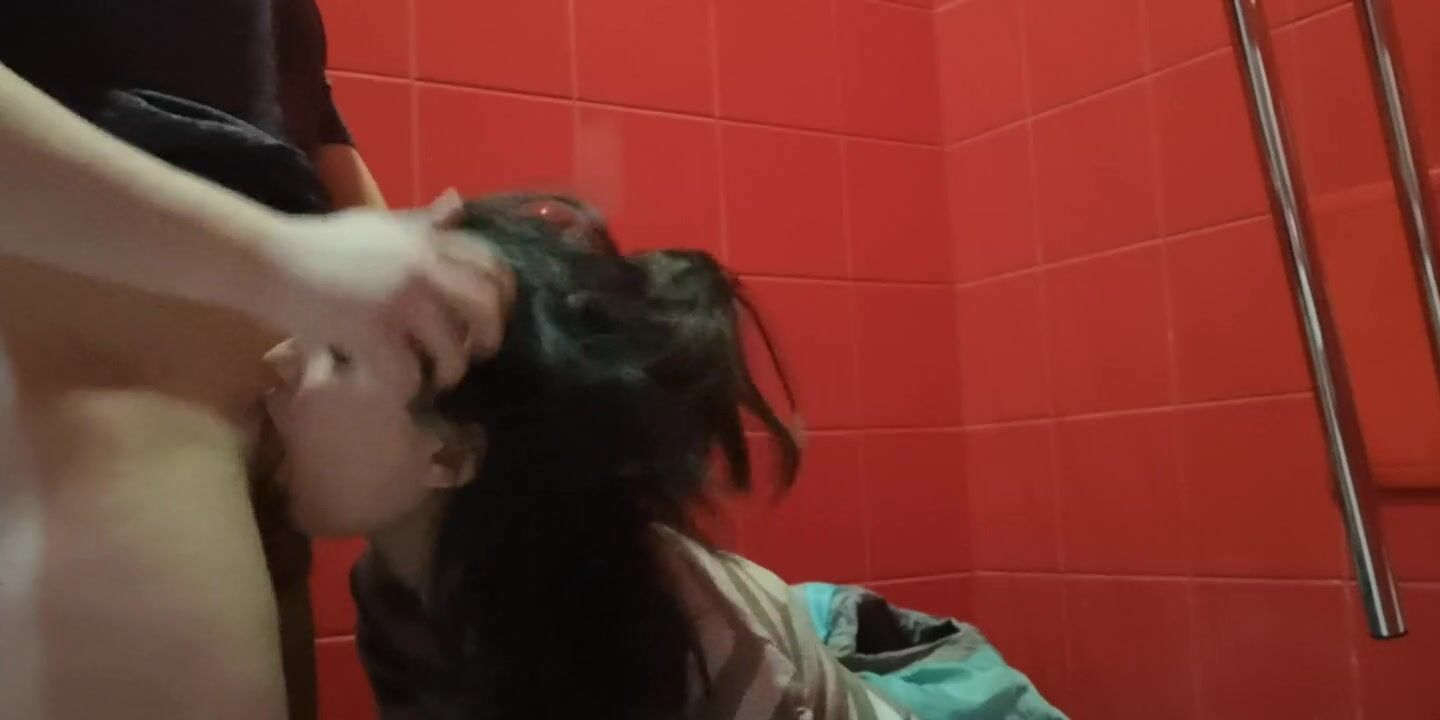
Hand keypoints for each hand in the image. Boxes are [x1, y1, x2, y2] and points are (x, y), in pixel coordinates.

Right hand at [262, 191, 512, 389]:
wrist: (268, 260)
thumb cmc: (321, 243)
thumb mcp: (379, 224)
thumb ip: (422, 222)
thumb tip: (457, 202)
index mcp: (426, 239)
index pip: (490, 263)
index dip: (504, 294)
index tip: (498, 313)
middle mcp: (422, 267)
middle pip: (485, 307)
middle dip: (489, 337)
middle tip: (477, 352)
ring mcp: (399, 301)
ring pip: (451, 349)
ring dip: (450, 371)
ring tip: (439, 378)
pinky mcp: (371, 333)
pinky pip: (407, 372)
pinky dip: (407, 386)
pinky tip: (400, 386)